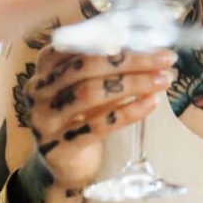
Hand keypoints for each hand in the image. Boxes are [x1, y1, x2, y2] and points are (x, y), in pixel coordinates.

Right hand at [23, 46, 176, 188]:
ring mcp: (44, 120)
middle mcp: (38, 90)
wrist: (67, 164)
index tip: (145, 38)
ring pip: (90, 93)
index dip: (111, 39)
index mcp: (45, 68)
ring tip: (163, 80)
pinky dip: (128, 112)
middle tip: (165, 58)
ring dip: (133, 84)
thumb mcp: (91, 86)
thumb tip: (150, 48)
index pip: (76, 45)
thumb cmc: (82, 116)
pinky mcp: (57, 147)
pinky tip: (151, 103)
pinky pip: (97, 125)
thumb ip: (110, 67)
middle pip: (84, 67)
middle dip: (129, 60)